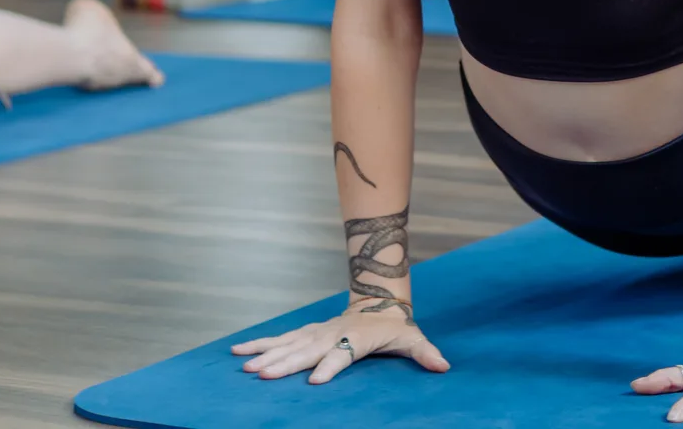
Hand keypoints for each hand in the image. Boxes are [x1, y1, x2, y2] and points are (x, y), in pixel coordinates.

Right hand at [231, 302, 448, 383]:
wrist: (379, 301)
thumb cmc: (395, 327)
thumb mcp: (413, 338)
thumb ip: (425, 353)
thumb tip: (444, 365)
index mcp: (357, 339)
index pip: (342, 354)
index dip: (330, 366)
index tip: (315, 380)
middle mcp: (333, 334)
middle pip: (307, 350)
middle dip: (286, 364)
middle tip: (264, 376)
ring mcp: (317, 332)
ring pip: (288, 344)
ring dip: (266, 355)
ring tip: (245, 368)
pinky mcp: (306, 333)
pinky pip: (279, 339)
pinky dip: (258, 344)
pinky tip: (237, 352)